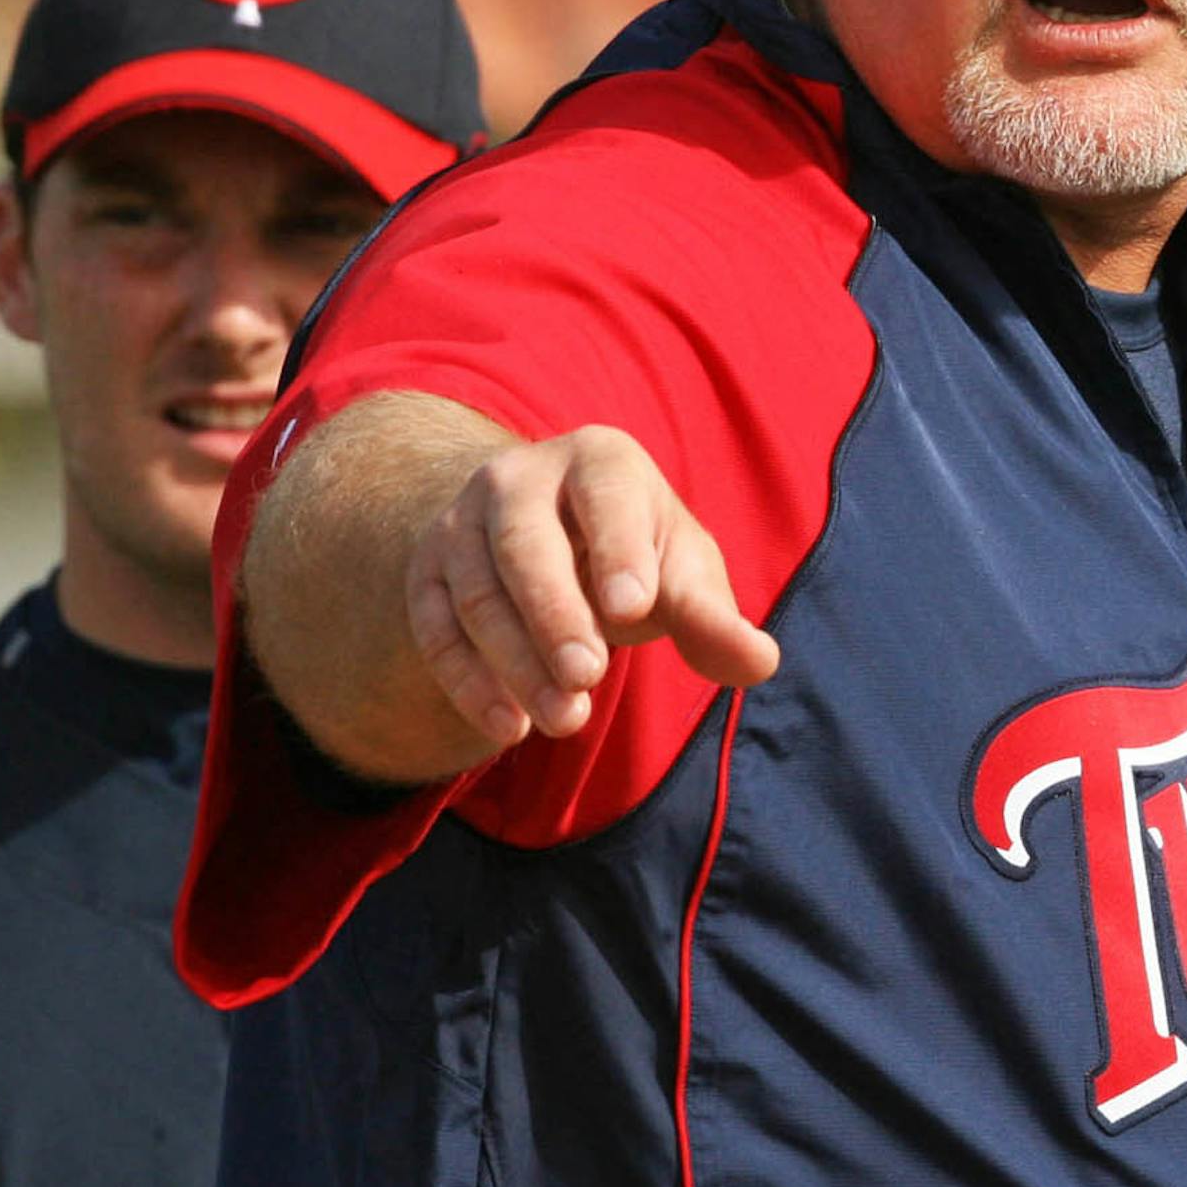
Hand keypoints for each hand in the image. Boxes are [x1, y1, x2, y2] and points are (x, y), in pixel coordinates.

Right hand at [404, 424, 778, 749]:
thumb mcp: (681, 572)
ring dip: (516, 661)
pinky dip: (467, 681)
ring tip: (564, 719)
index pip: (605, 496)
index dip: (618, 550)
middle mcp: (519, 477)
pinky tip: (509, 727)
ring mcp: (463, 521)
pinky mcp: (426, 571)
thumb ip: (715, 617)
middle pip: (524, 543)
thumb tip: (760, 662)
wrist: (546, 536)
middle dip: (555, 614)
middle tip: (589, 679)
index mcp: (599, 459)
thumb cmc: (633, 554)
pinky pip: (433, 627)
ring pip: (476, 591)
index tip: (634, 608)